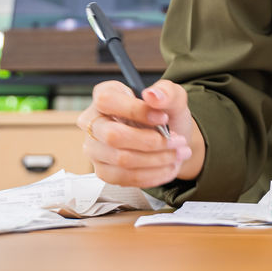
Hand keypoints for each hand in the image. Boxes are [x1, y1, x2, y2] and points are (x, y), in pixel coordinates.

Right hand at [77, 79, 204, 187]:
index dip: (136, 110)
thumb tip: (153, 95)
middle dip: (151, 142)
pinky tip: (169, 167)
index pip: (108, 101)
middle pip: (113, 136)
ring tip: (179, 154)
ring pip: (121, 160)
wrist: (169, 137)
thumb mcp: (172, 97)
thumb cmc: (163, 113)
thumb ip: (166, 92)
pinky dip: (152, 175)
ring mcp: (95, 149)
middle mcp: (93, 123)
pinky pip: (125, 178)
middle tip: (178, 140)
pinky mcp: (103, 171)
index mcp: (104, 95)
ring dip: (157, 160)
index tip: (163, 118)